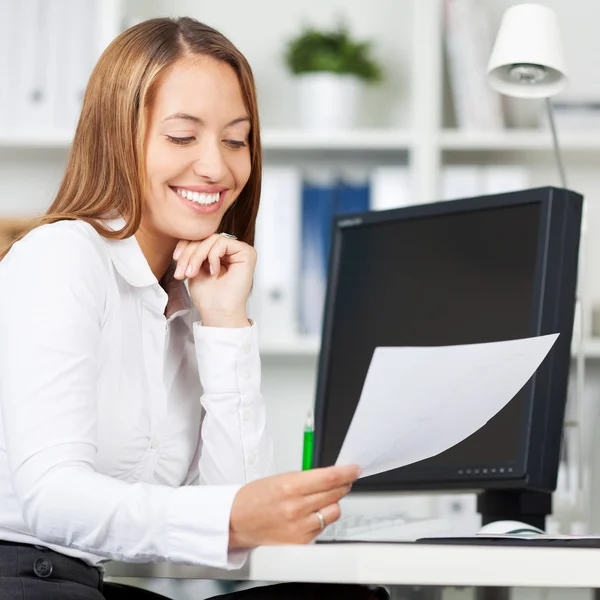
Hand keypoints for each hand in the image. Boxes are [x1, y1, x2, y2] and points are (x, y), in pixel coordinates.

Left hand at [173, 234, 255, 326]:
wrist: (219, 313)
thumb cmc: (209, 297)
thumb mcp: (194, 267)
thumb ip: (193, 250)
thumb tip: (186, 234)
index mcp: (220, 253)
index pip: (202, 238)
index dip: (186, 245)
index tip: (176, 260)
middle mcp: (231, 250)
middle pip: (206, 237)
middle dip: (189, 253)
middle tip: (182, 271)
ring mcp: (240, 251)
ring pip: (212, 239)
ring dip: (197, 256)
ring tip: (192, 273)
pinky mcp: (247, 253)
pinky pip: (222, 242)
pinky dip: (212, 257)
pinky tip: (214, 272)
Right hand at [228, 464, 360, 547]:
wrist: (236, 521)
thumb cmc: (254, 498)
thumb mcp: (280, 478)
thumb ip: (306, 478)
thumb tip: (329, 476)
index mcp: (290, 487)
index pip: (329, 478)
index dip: (346, 472)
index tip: (354, 469)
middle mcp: (297, 508)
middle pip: (335, 494)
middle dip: (343, 484)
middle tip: (344, 479)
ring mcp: (300, 527)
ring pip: (334, 511)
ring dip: (333, 502)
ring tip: (322, 498)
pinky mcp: (301, 542)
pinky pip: (323, 527)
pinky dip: (322, 518)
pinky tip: (312, 513)